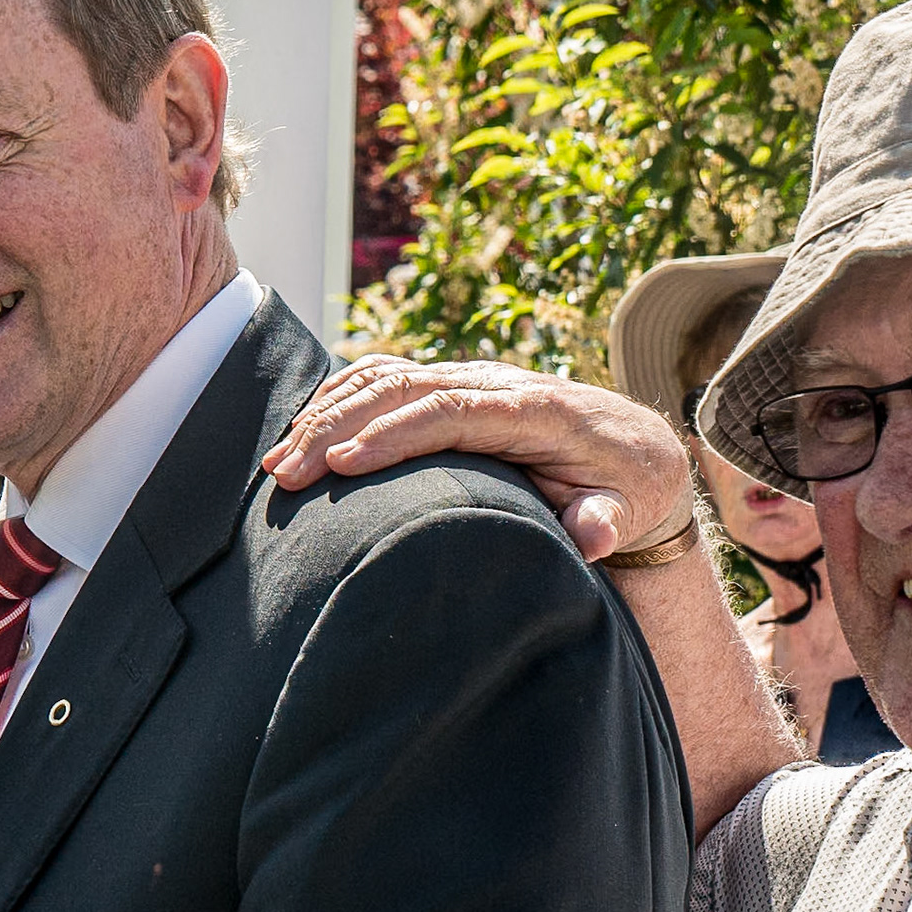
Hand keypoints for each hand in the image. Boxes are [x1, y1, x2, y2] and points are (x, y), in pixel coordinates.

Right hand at [264, 356, 695, 561]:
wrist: (632, 445)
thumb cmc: (624, 486)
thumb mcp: (626, 507)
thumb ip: (606, 520)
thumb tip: (592, 534)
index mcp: (532, 408)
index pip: (446, 411)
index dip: (390, 434)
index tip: (339, 464)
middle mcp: (493, 382)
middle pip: (399, 389)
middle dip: (335, 427)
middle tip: (287, 475)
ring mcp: (468, 378)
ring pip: (383, 377)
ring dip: (325, 414)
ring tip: (279, 462)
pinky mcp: (450, 385)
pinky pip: (385, 376)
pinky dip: (338, 398)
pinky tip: (301, 432)